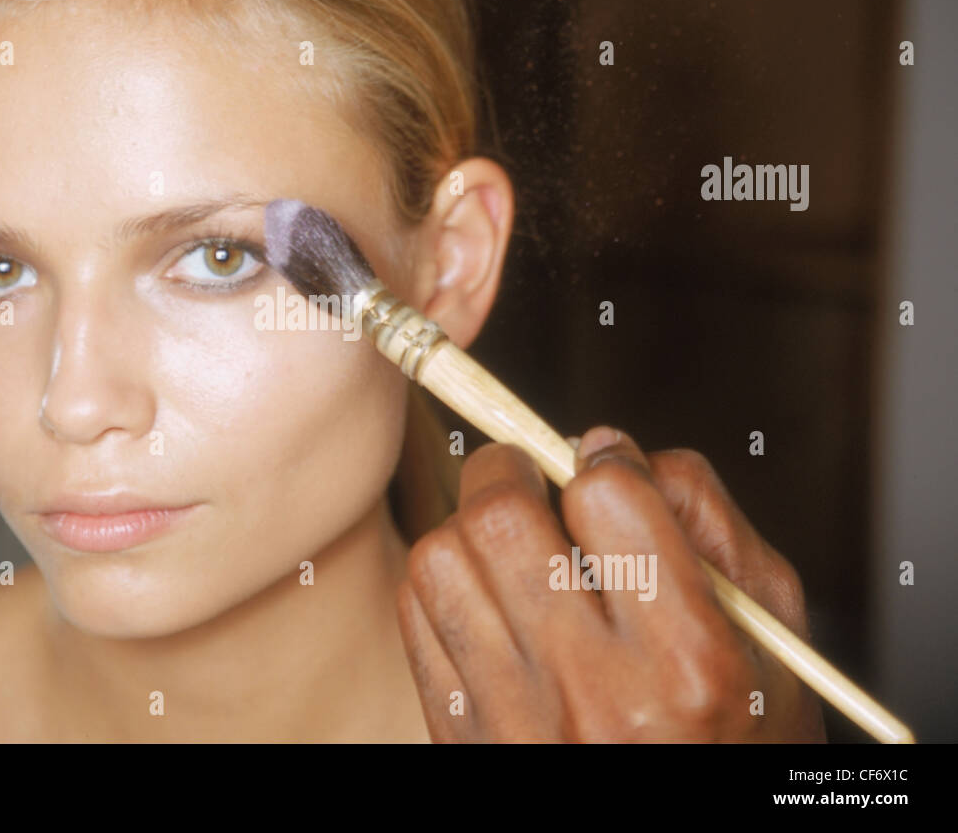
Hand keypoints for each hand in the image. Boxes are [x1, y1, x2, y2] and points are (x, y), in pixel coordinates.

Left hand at [395, 425, 827, 741]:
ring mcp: (516, 721)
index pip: (607, 498)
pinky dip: (446, 582)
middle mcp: (594, 693)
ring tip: (511, 543)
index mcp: (688, 660)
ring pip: (441, 557)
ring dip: (470, 527)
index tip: (608, 471)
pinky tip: (489, 595)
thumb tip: (609, 445)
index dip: (605, 462)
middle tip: (533, 478)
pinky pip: (415, 614)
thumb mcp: (770, 633)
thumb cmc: (741, 730)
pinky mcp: (462, 739)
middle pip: (500, 516)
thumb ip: (708, 523)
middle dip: (512, 469)